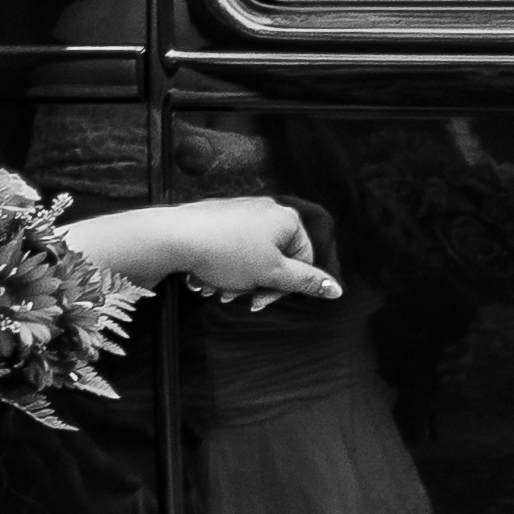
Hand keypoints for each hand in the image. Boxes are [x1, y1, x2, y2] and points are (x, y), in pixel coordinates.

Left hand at [98, 193, 342, 307]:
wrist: (176, 236)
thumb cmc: (227, 253)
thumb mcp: (272, 274)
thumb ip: (306, 282)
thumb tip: (337, 290)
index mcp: (287, 220)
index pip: (303, 261)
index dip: (282, 288)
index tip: (259, 302)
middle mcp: (268, 211)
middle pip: (275, 260)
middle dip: (254, 285)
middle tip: (234, 298)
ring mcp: (242, 212)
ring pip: (250, 258)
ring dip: (235, 281)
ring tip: (215, 289)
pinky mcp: (220, 218)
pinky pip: (230, 249)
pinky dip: (221, 268)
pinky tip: (205, 278)